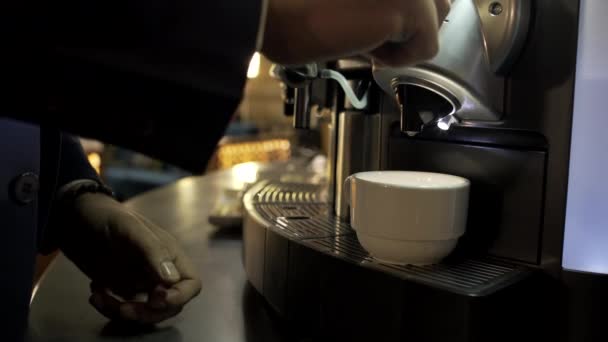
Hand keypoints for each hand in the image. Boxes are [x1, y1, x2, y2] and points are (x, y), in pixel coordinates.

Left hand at [58, 193, 201, 323]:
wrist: (76, 217)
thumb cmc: (107, 217)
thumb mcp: (130, 228)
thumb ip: (153, 251)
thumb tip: (172, 281)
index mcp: (170, 255)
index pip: (190, 283)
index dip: (180, 296)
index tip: (156, 299)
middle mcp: (159, 272)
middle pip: (169, 305)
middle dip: (148, 312)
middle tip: (124, 308)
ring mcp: (141, 282)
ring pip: (145, 312)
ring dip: (125, 313)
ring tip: (99, 297)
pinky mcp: (121, 289)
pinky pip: (123, 309)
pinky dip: (108, 308)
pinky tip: (95, 292)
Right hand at [262, 0, 450, 66]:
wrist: (275, 15)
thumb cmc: (298, 4)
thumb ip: (384, 0)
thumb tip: (408, 17)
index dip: (402, 12)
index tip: (375, 21)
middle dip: (410, 21)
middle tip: (370, 29)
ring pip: (437, 19)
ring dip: (405, 36)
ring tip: (366, 36)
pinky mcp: (410, 5)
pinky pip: (428, 47)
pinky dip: (399, 59)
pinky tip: (366, 47)